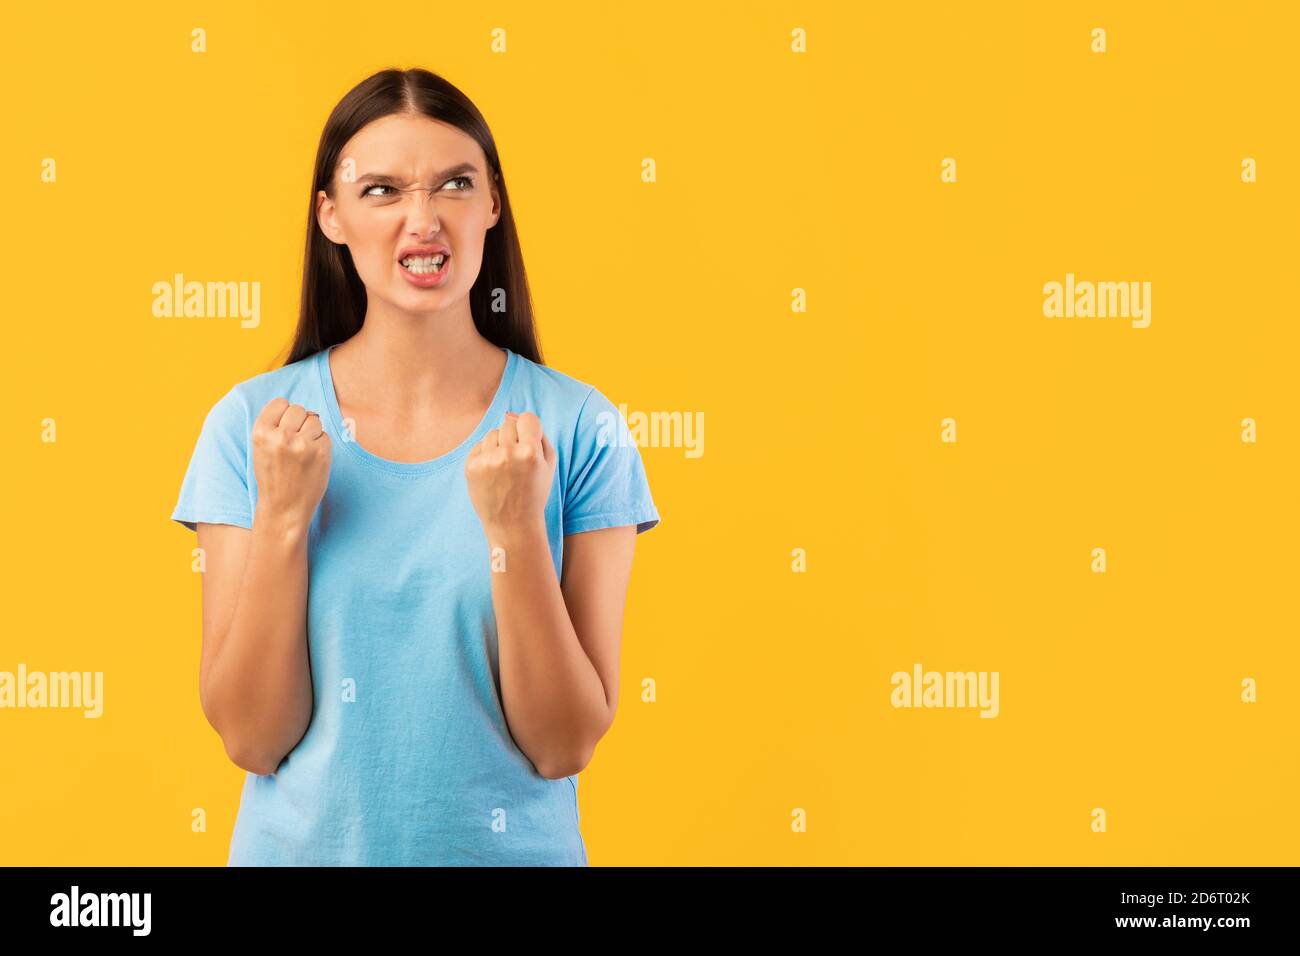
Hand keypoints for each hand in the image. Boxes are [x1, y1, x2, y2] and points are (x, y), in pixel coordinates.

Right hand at [251, 398, 331, 531]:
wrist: (284, 508)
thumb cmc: (274, 476)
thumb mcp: (263, 448)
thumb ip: (276, 426)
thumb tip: (307, 410)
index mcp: (261, 432)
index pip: (280, 403)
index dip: (284, 414)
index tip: (283, 430)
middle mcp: (280, 436)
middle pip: (298, 409)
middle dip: (299, 423)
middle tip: (295, 444)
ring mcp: (302, 444)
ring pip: (314, 420)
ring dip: (312, 432)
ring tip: (303, 453)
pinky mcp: (321, 452)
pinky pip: (325, 436)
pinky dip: (321, 445)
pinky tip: (312, 461)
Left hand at [465, 411, 554, 537]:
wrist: (512, 524)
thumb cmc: (534, 493)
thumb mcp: (549, 464)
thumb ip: (538, 434)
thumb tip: (510, 414)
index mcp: (531, 452)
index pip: (527, 418)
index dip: (529, 429)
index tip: (529, 443)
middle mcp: (508, 454)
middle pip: (508, 424)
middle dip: (513, 438)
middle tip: (517, 461)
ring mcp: (487, 461)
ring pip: (492, 433)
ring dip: (498, 445)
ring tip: (504, 468)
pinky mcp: (471, 467)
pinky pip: (479, 446)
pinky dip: (486, 455)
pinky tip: (493, 473)